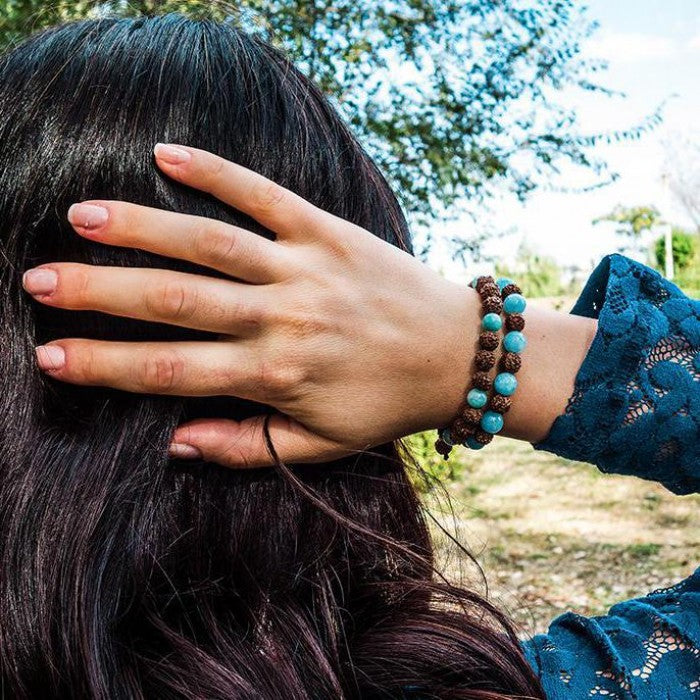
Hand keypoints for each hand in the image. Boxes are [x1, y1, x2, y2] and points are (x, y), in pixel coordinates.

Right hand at [22, 144, 478, 467]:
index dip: (105, 364)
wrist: (457, 354)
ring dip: (143, 228)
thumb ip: (247, 448)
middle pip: (174, 301)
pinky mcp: (328, 231)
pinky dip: (216, 173)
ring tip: (83, 217)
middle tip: (40, 279)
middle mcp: (282, 317)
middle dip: (100, 291)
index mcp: (275, 374)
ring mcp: (304, 268)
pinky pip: (265, 195)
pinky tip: (167, 154)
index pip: (170, 371)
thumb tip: (174, 444)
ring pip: (209, 243)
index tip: (51, 353)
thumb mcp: (322, 445)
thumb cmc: (387, 403)